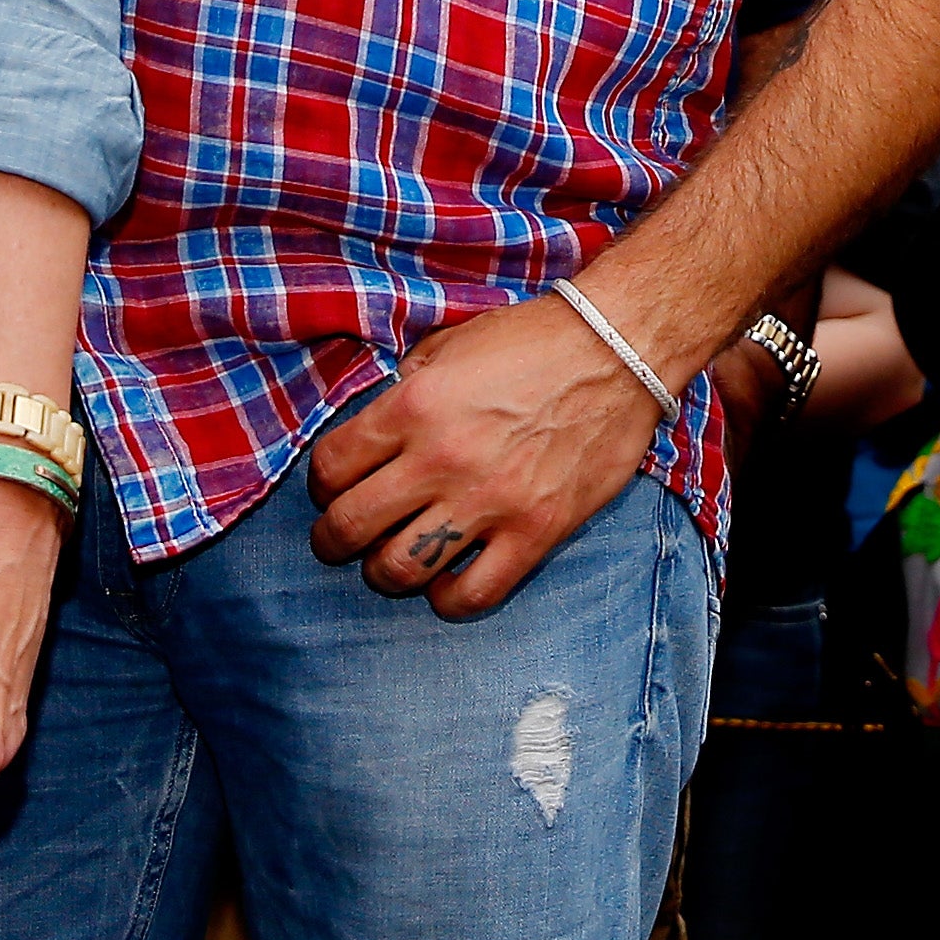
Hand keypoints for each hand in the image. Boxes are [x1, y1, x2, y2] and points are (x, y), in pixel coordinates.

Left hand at [307, 295, 664, 620]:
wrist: (617, 351)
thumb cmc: (533, 340)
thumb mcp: (451, 343)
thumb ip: (407, 386)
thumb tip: (377, 427)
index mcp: (414, 405)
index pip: (331, 466)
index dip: (322, 482)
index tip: (333, 487)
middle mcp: (441, 458)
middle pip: (351, 525)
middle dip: (332, 539)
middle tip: (340, 537)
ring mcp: (489, 502)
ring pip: (399, 569)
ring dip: (382, 572)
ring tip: (389, 561)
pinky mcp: (534, 533)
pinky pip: (472, 594)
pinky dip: (446, 599)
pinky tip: (445, 582)